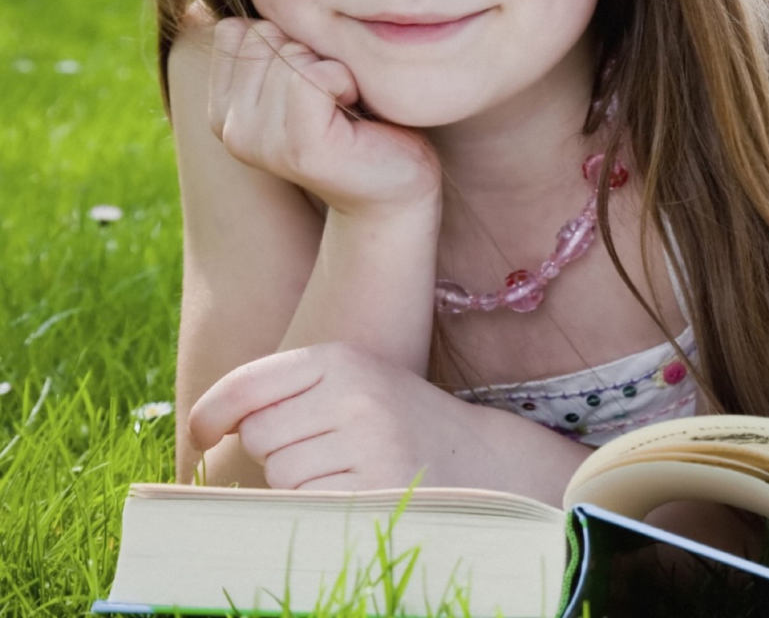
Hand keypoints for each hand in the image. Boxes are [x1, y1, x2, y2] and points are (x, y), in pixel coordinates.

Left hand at [188, 343, 477, 490]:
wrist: (476, 454)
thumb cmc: (392, 418)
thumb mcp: (349, 380)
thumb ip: (285, 391)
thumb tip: (201, 431)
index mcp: (343, 357)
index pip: (247, 383)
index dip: (209, 412)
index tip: (199, 432)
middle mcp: (355, 393)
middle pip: (258, 435)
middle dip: (274, 449)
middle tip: (317, 446)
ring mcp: (367, 443)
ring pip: (280, 474)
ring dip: (296, 481)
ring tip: (343, 467)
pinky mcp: (375, 489)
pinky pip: (307, 504)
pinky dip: (317, 504)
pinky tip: (352, 489)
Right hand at [208, 19, 439, 216]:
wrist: (396, 185)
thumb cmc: (359, 121)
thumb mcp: (306, 73)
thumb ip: (271, 41)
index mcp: (224, 107)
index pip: (238, 28)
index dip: (289, 39)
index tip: (314, 80)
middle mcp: (230, 127)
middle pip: (264, 36)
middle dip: (311, 52)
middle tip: (334, 96)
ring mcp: (259, 142)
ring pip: (291, 54)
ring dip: (333, 69)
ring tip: (345, 106)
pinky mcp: (299, 149)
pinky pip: (315, 77)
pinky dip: (345, 81)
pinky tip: (354, 111)